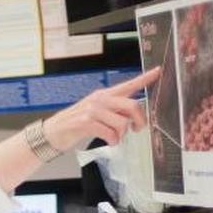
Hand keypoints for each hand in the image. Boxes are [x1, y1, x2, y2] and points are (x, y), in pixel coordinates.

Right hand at [44, 67, 161, 148]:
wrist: (54, 131)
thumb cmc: (77, 123)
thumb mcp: (97, 112)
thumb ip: (115, 111)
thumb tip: (134, 117)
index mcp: (105, 95)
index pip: (129, 84)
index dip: (145, 78)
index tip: (158, 71)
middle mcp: (100, 99)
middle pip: (132, 105)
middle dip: (140, 120)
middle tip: (137, 129)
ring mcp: (92, 110)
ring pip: (122, 123)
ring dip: (122, 134)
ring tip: (115, 137)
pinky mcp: (86, 122)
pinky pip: (110, 133)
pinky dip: (113, 140)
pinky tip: (109, 141)